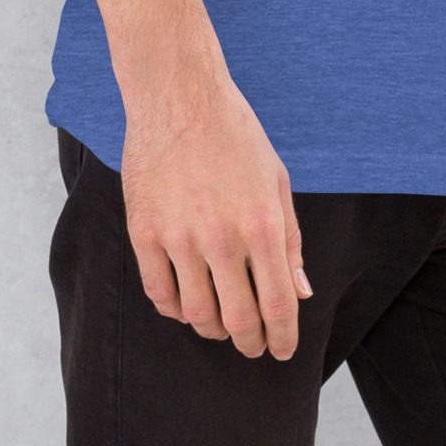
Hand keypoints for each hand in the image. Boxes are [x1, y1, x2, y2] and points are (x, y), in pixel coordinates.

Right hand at [120, 65, 310, 359]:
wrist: (179, 96)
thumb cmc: (235, 134)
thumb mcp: (277, 180)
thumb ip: (290, 240)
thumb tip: (300, 292)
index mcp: (262, 223)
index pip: (279, 304)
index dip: (283, 337)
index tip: (282, 349)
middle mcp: (221, 237)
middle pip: (238, 320)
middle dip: (251, 343)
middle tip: (254, 346)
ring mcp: (179, 238)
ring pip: (197, 314)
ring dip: (213, 329)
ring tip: (222, 324)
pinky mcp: (144, 233)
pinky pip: (159, 294)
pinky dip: (176, 310)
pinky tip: (187, 303)